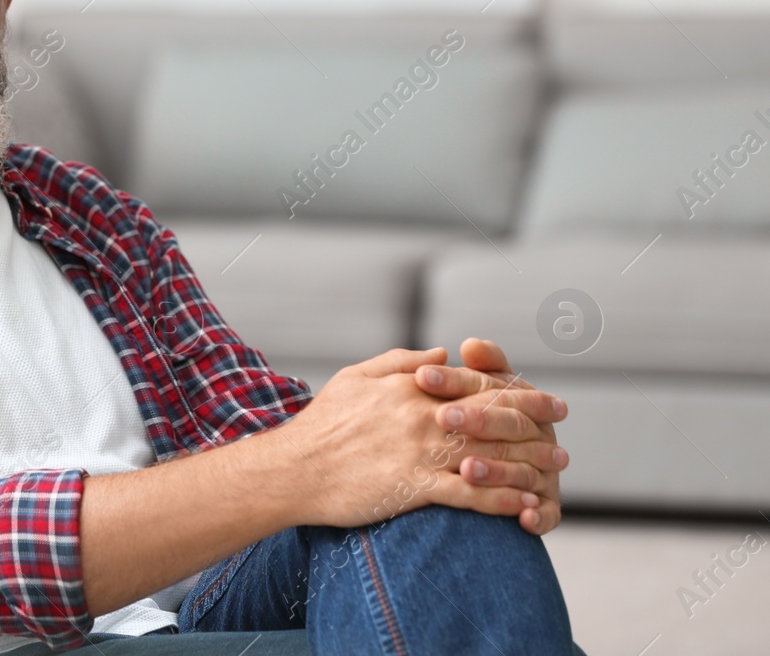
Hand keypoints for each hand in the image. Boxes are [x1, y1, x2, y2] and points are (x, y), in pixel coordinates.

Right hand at [278, 347, 562, 529]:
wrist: (294, 469)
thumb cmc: (322, 424)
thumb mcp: (356, 377)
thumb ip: (402, 361)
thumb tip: (445, 352)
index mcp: (412, 387)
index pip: (477, 384)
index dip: (519, 392)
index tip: (547, 400)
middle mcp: (422, 415)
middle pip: (493, 417)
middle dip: (535, 426)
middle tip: (563, 437)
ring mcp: (419, 452)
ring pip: (489, 454)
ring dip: (528, 463)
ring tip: (554, 471)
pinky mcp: (413, 487)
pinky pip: (469, 493)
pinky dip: (501, 498)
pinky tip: (524, 504)